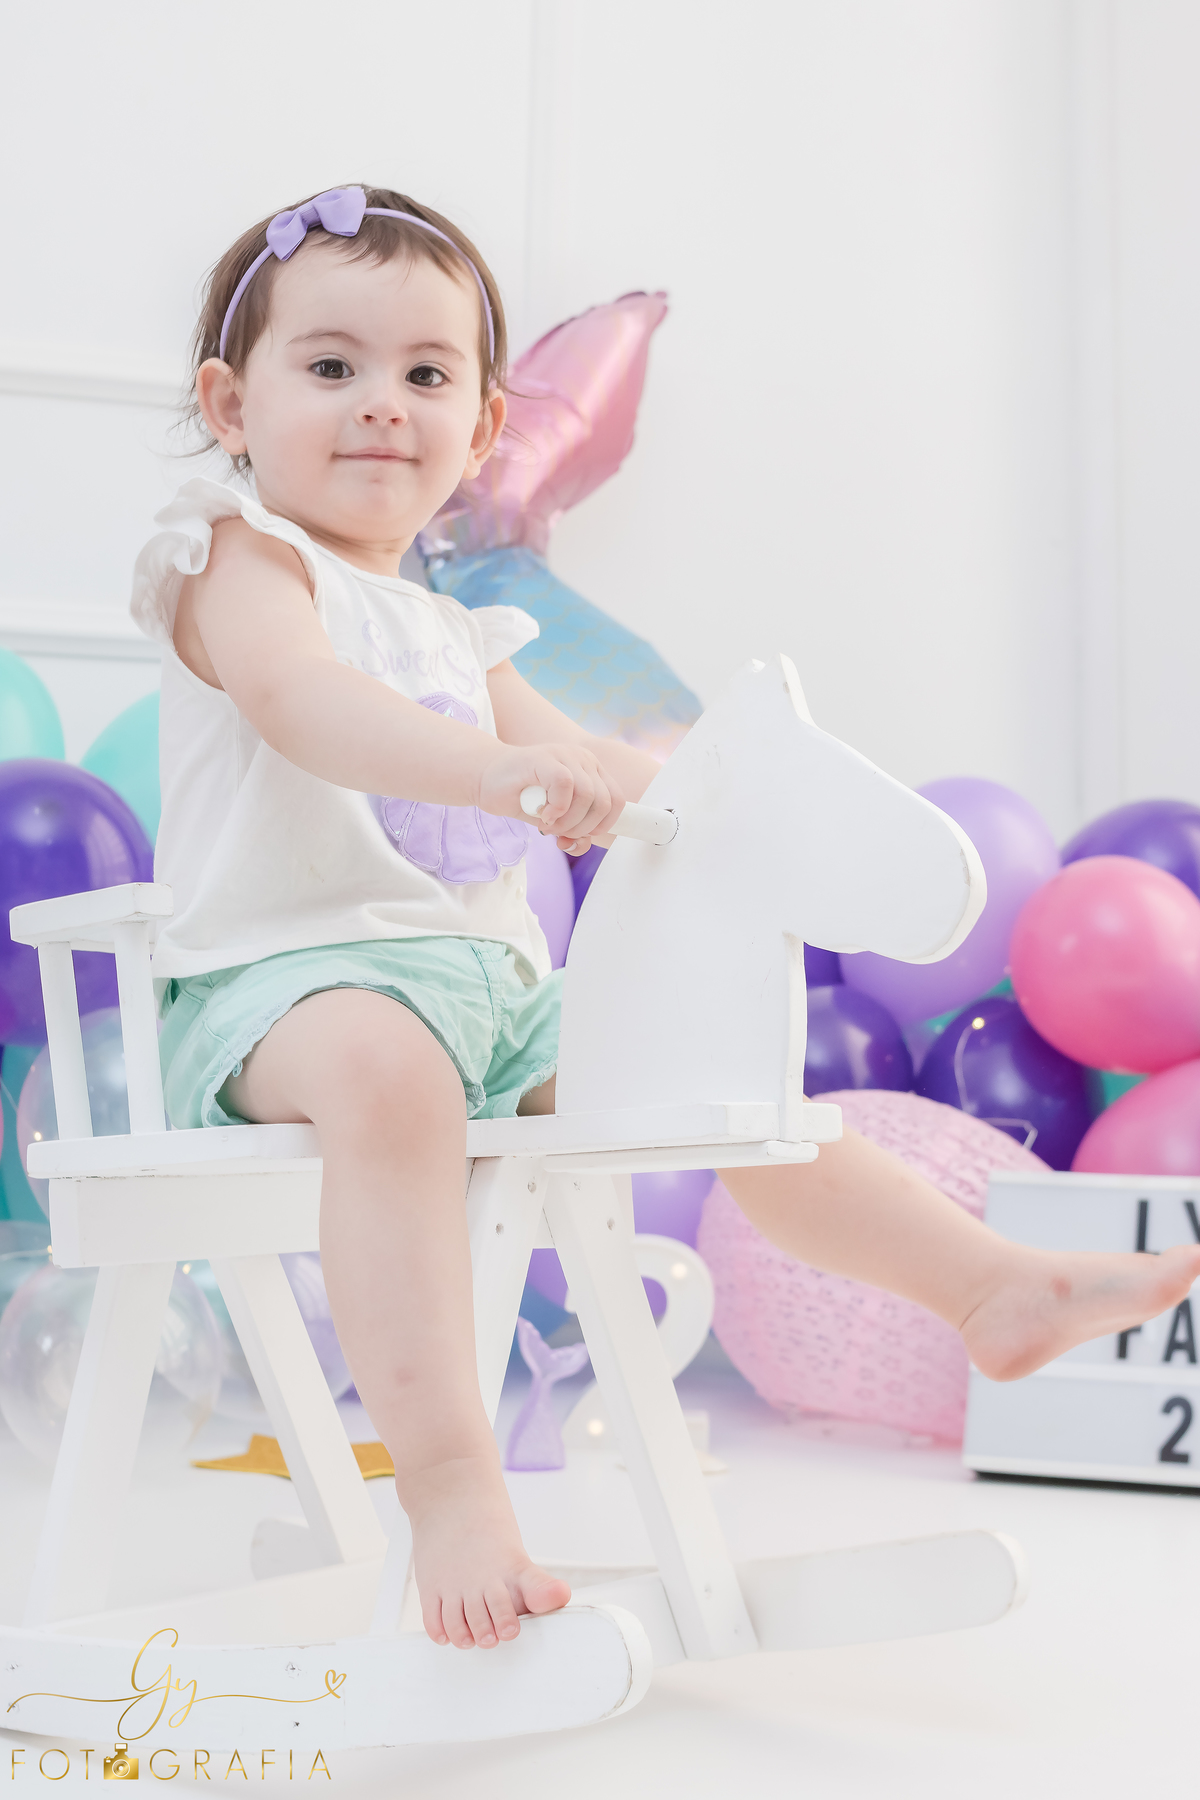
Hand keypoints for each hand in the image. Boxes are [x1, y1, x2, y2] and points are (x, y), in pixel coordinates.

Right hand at [478, 743, 624, 849]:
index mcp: (592, 771)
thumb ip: (572, 832)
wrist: (487, 780)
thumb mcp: (554, 821)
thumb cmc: (522, 798)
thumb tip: (580, 845)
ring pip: (587, 795)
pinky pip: (566, 784)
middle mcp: (583, 759)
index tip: (579, 835)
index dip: (602, 825)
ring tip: (547, 825)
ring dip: (568, 821)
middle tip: (558, 833)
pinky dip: (556, 808)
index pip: (617, 801)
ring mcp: (566, 755)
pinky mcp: (546, 758)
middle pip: (604, 802)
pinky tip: (542, 815)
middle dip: (582, 828)